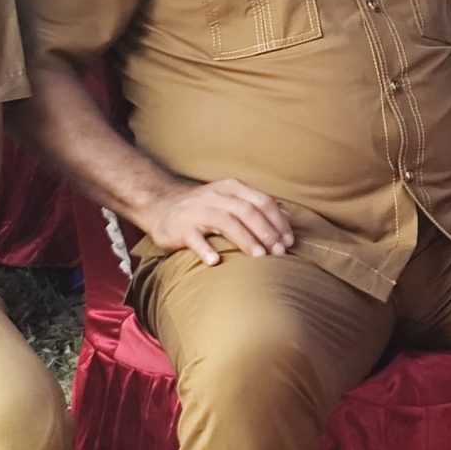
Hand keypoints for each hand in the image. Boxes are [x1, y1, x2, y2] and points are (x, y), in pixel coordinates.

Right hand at [136, 178, 294, 266]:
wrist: (160, 205)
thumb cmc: (204, 206)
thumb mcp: (230, 198)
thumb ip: (256, 205)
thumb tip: (288, 216)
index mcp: (232, 188)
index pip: (262, 201)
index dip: (278, 221)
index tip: (289, 240)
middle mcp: (216, 196)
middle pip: (247, 211)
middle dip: (267, 232)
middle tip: (279, 252)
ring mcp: (197, 211)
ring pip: (226, 222)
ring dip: (245, 239)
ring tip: (259, 256)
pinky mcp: (181, 228)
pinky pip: (195, 239)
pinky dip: (206, 249)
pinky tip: (215, 261)